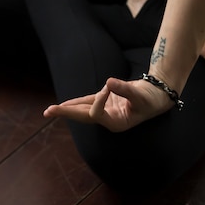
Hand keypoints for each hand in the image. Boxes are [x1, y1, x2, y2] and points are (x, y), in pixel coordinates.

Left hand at [43, 77, 173, 131]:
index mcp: (116, 123)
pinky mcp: (105, 103)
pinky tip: (64, 105)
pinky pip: (87, 102)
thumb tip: (109, 82)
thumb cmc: (150, 99)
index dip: (99, 100)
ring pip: (82, 110)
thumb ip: (124, 89)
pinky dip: (76, 102)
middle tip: (48, 111)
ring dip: (67, 109)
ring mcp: (105, 111)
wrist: (157, 96)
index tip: (108, 86)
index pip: (97, 113)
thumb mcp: (140, 96)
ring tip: (50, 111)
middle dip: (66, 113)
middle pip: (83, 116)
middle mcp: (108, 119)